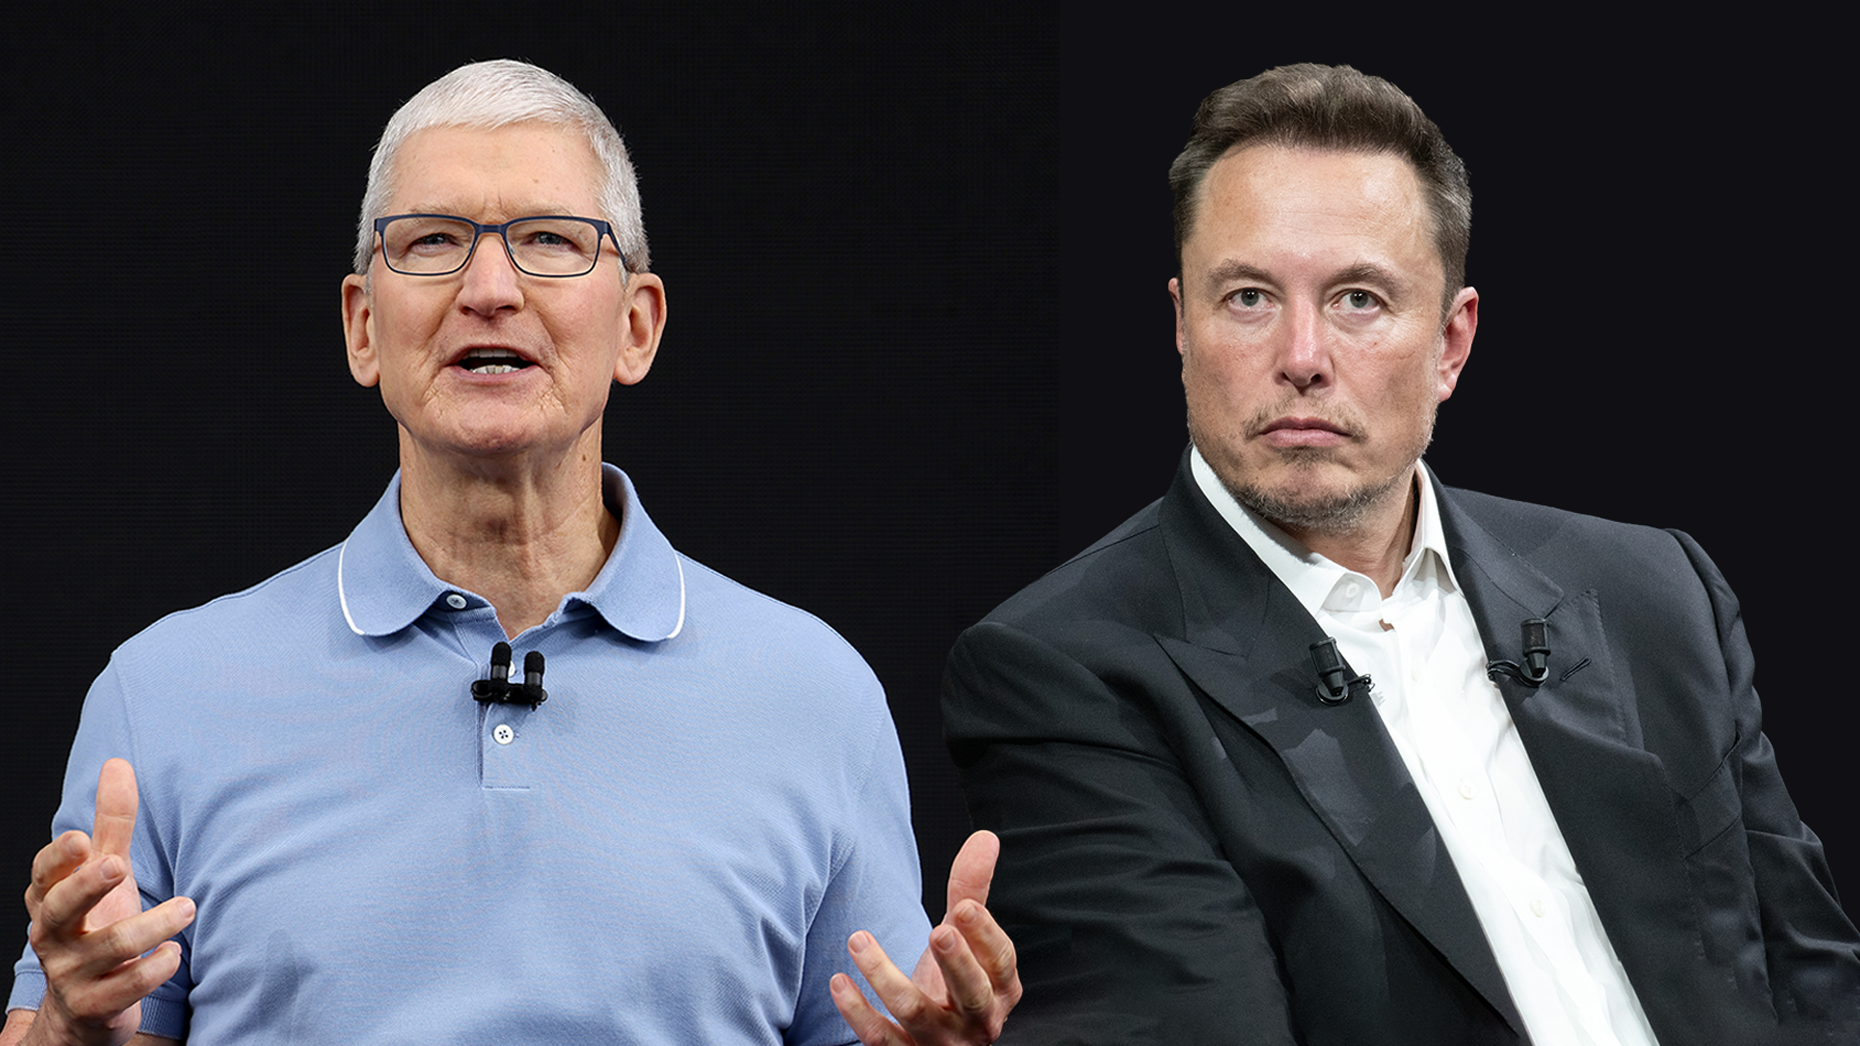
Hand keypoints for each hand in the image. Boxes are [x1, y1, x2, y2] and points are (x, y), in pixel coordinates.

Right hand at [19, 759, 193, 1045]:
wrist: (84, 1010)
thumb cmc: (95, 926)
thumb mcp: (104, 873)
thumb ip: (112, 824)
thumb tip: (118, 763)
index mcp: (53, 899)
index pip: (44, 875)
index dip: (57, 859)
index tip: (82, 839)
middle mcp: (54, 935)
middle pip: (59, 910)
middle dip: (86, 887)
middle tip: (118, 866)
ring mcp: (72, 973)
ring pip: (106, 948)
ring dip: (150, 926)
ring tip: (187, 906)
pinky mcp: (95, 1006)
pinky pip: (124, 989)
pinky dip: (152, 970)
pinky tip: (174, 954)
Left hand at [831, 830, 1020, 1044]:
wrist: (941, 1043)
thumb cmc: (955, 983)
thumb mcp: (966, 940)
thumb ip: (972, 891)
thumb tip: (985, 838)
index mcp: (1000, 989)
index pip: (1000, 962)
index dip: (985, 936)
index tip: (965, 907)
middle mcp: (977, 1020)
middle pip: (971, 994)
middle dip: (956, 963)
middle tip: (937, 932)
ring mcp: (942, 1043)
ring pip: (916, 1014)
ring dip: (885, 977)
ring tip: (858, 940)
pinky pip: (881, 1040)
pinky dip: (858, 1013)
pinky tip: (839, 982)